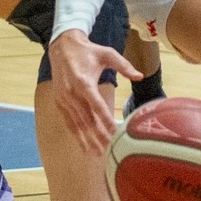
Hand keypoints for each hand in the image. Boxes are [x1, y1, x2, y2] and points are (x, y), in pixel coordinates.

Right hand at [49, 30, 137, 156]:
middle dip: (99, 135)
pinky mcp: (59, 103)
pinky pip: (69, 122)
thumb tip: (140, 76)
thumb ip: (124, 65)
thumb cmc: (88, 51)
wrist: (62, 47)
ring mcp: (64, 100)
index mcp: (83, 82)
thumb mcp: (107, 53)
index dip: (105, 120)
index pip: (96, 105)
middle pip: (87, 119)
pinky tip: (85, 147)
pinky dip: (77, 135)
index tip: (115, 132)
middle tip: (112, 149)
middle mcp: (71, 93)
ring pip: (77, 124)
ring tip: (99, 154)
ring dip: (88, 140)